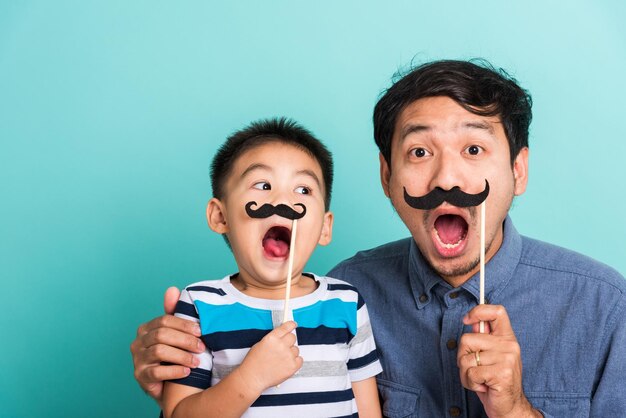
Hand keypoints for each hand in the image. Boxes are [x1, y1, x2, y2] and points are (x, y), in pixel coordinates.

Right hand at [131, 287, 204, 406]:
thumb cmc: (173, 356)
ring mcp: (137, 360)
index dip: (183, 324)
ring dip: (182, 355)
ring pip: (159, 352)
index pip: (164, 320)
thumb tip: (172, 289)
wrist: (168, 386)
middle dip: (185, 340)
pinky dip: (174, 371)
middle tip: (202, 347)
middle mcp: (138, 342)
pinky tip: (187, 372)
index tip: (201, 331)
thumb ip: (175, 313)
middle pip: (162, 335)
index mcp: (146, 329)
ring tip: (197, 361)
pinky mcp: (140, 376)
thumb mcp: (175, 334)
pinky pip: (157, 372)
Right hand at [237, 321, 302, 392]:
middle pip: (293, 337)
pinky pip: (300, 360)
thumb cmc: (253, 363)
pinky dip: (295, 361)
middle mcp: (281, 345)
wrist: (252, 378)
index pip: (286, 327)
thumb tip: (282, 336)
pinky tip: (286, 364)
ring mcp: (288, 356)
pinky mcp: (292, 366)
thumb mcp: (260, 344)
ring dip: (291, 353)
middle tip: (283, 348)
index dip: (291, 325)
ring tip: (281, 360)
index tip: (294, 324)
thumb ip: (273, 339)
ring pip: (296, 349)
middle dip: (289, 341)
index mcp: (272, 338)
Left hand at [457, 305, 540, 417]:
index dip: (479, 311)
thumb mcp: (489, 356)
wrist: (510, 407)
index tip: (467, 320)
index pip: (497, 311)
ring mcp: (507, 359)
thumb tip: (472, 323)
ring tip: (480, 379)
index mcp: (507, 338)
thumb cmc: (495, 380)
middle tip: (475, 368)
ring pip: (465, 359)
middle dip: (463, 357)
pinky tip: (483, 386)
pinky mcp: (502, 373)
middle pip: (467, 339)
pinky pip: (470, 373)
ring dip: (466, 374)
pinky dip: (470, 383)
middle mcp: (509, 345)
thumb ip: (482, 339)